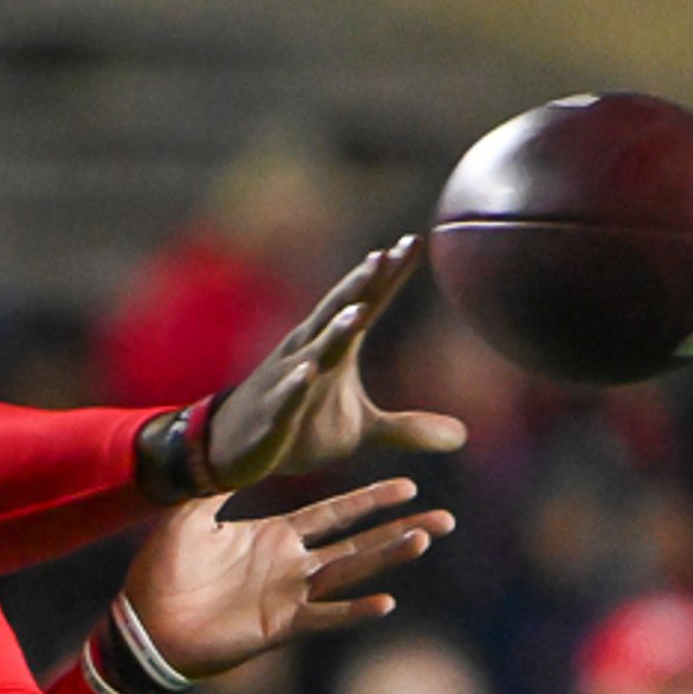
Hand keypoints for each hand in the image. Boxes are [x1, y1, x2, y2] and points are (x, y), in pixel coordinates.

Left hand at [122, 475, 450, 680]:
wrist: (144, 626)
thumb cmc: (162, 573)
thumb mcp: (188, 517)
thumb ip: (214, 485)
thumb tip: (229, 448)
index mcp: (274, 536)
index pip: (334, 514)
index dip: (370, 501)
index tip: (410, 485)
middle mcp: (291, 565)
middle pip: (357, 542)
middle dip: (399, 529)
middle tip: (445, 519)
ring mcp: (289, 596)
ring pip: (350, 574)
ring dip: (387, 558)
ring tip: (425, 541)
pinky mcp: (279, 626)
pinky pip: (324, 616)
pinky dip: (354, 611)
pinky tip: (387, 601)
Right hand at [195, 237, 467, 492]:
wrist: (230, 452)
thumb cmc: (297, 431)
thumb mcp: (360, 433)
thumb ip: (409, 428)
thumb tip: (462, 436)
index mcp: (332, 350)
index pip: (366, 305)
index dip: (388, 277)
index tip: (413, 241)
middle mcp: (308, 355)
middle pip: (338, 314)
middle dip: (361, 286)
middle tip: (386, 254)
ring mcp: (287, 384)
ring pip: (313, 351)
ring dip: (334, 331)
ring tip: (358, 310)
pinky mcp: (272, 417)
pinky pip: (285, 398)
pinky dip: (295, 385)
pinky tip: (307, 372)